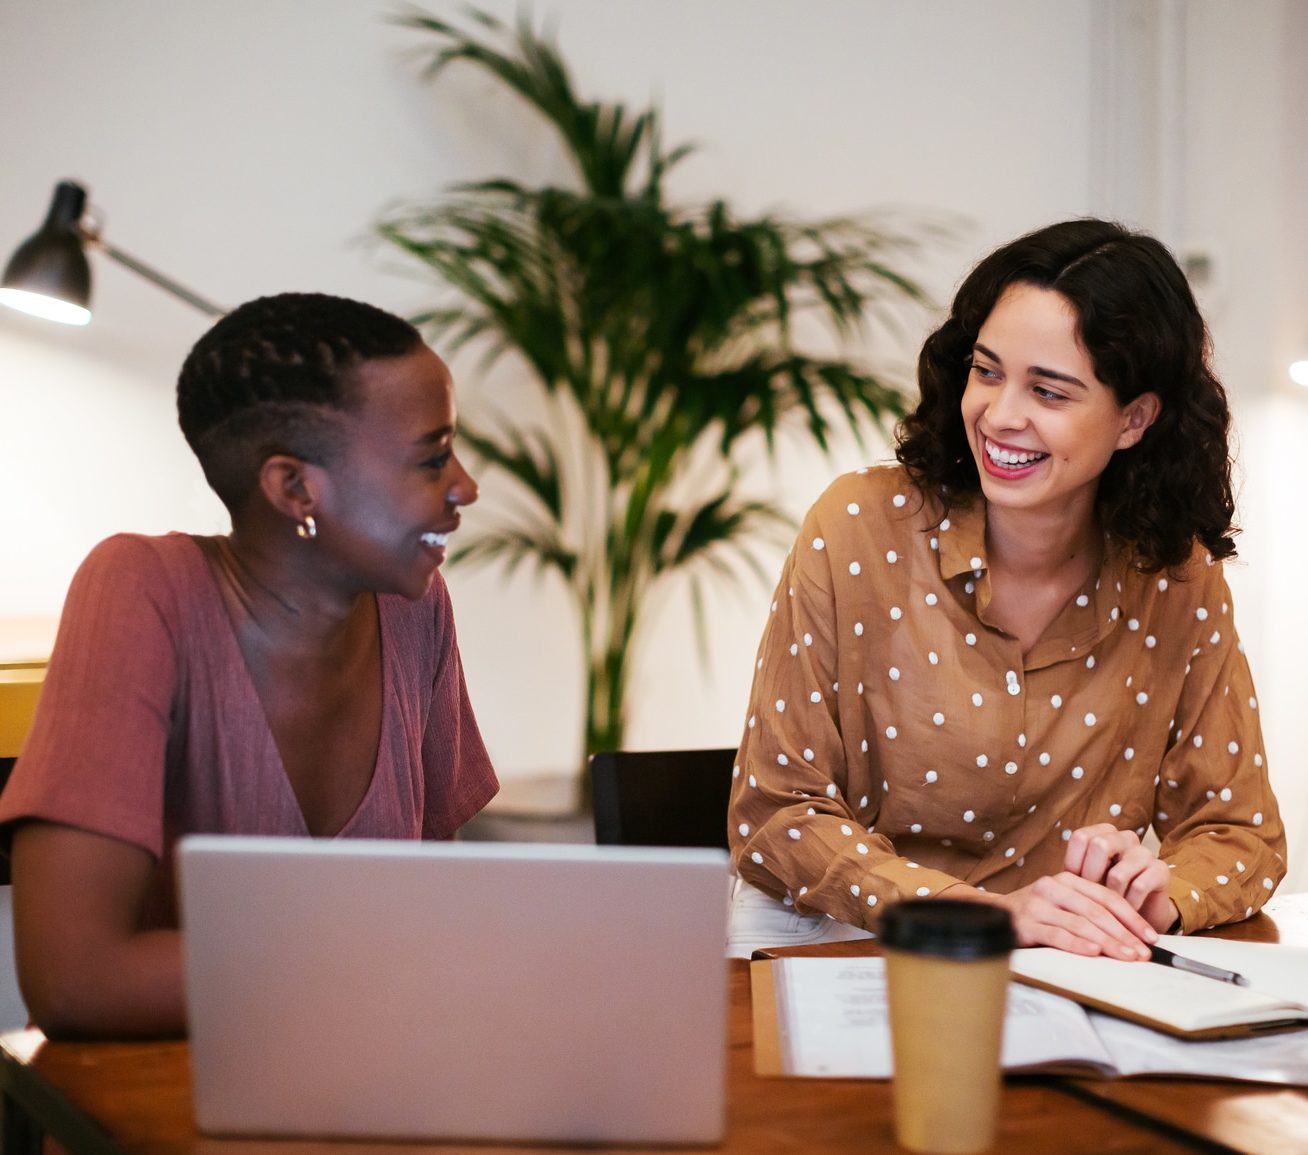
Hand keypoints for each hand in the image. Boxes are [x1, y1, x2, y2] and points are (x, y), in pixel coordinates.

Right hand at [946, 873, 1156, 959]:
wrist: (993, 914)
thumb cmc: (1036, 914)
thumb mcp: (1063, 905)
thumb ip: (1089, 913)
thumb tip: (1131, 938)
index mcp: (1067, 880)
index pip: (1107, 897)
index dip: (1132, 917)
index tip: (1151, 937)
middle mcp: (1052, 887)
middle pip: (1097, 911)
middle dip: (1124, 934)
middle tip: (1143, 953)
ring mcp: (1037, 904)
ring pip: (1081, 923)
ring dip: (1108, 942)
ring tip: (1126, 957)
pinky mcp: (1025, 923)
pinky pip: (1056, 934)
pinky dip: (1077, 944)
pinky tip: (1093, 953)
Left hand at [1064, 824, 1177, 933]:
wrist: (1137, 915)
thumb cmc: (1104, 894)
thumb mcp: (1083, 882)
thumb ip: (1070, 874)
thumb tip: (1051, 880)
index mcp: (1103, 833)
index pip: (1081, 837)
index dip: (1074, 864)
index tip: (1077, 883)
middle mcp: (1125, 837)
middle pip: (1099, 847)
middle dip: (1092, 878)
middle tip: (1094, 895)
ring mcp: (1144, 852)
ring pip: (1118, 873)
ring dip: (1111, 897)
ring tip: (1111, 906)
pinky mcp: (1161, 870)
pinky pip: (1139, 887)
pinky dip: (1129, 904)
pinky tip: (1127, 910)